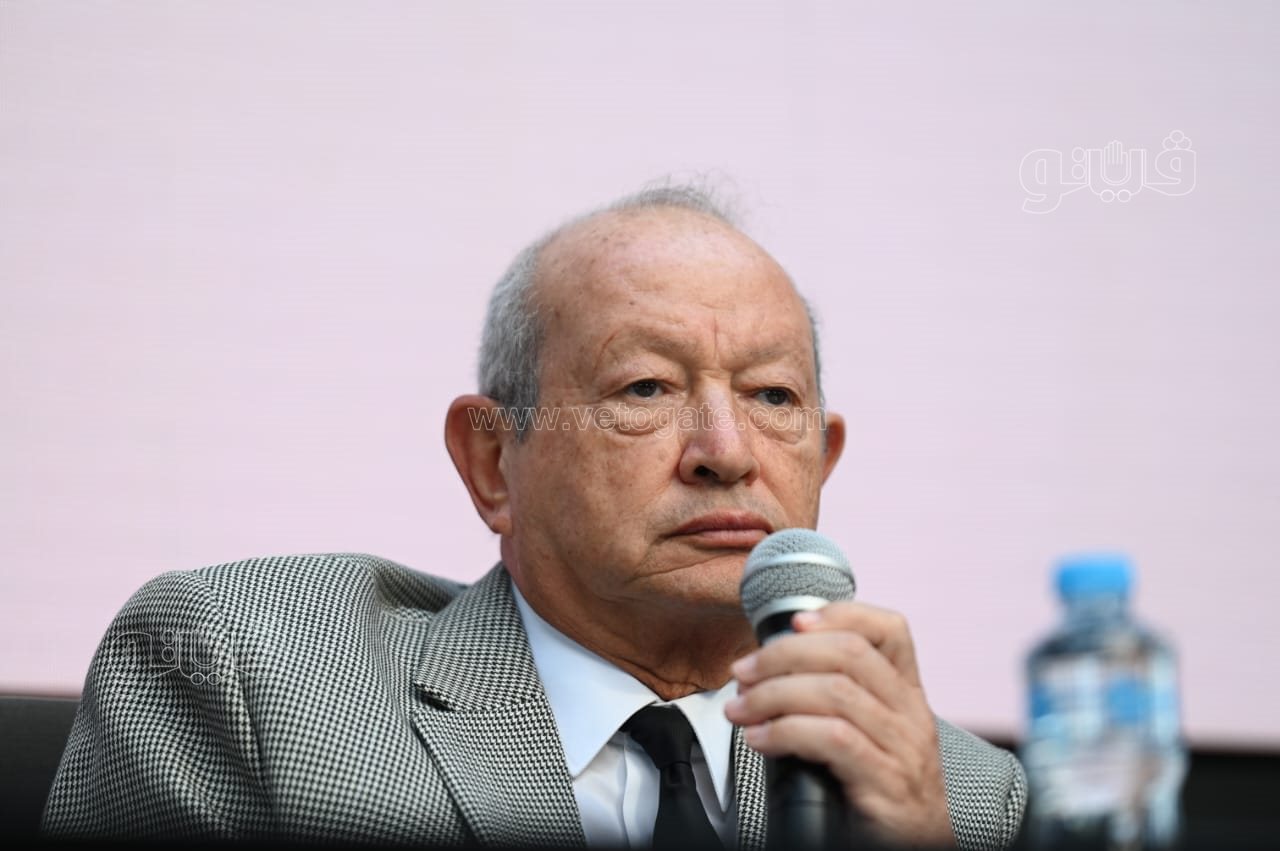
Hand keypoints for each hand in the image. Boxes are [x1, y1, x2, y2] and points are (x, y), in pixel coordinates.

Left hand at [725, 602, 954, 847]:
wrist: (917, 847)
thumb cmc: (881, 791)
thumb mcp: (868, 734)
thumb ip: (835, 700)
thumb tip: (767, 671)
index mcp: (907, 694)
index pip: (890, 630)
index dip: (841, 614)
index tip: (793, 621)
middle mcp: (911, 714)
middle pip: (850, 653)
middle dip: (784, 654)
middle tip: (743, 672)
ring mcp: (904, 748)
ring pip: (836, 692)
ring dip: (773, 694)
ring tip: (740, 709)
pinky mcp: (887, 783)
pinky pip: (833, 739)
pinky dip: (786, 732)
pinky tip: (760, 739)